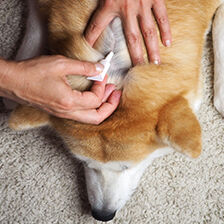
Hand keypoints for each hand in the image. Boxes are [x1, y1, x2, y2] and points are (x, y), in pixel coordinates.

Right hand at [0, 56, 120, 123]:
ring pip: (89, 118)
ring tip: (108, 94)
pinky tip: (92, 96)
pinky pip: (81, 115)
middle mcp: (67, 112)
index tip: (102, 76)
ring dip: (101, 107)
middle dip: (110, 106)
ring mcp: (63, 114)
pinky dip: (91, 107)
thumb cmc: (32, 73)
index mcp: (69, 102)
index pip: (96, 100)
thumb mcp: (61, 64)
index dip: (103, 87)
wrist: (12, 82)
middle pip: (97, 118)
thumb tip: (100, 68)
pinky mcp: (59, 111)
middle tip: (116, 93)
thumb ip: (84, 67)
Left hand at [85, 0, 170, 64]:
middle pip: (131, 38)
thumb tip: (88, 18)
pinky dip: (165, 30)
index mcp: (111, 4)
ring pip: (148, 31)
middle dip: (134, 56)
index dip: (92, 39)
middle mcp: (128, 8)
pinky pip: (162, 16)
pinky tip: (168, 43)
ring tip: (154, 63)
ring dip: (152, 49)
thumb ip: (97, 6)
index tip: (91, 54)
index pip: (97, 26)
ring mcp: (144, 4)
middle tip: (137, 71)